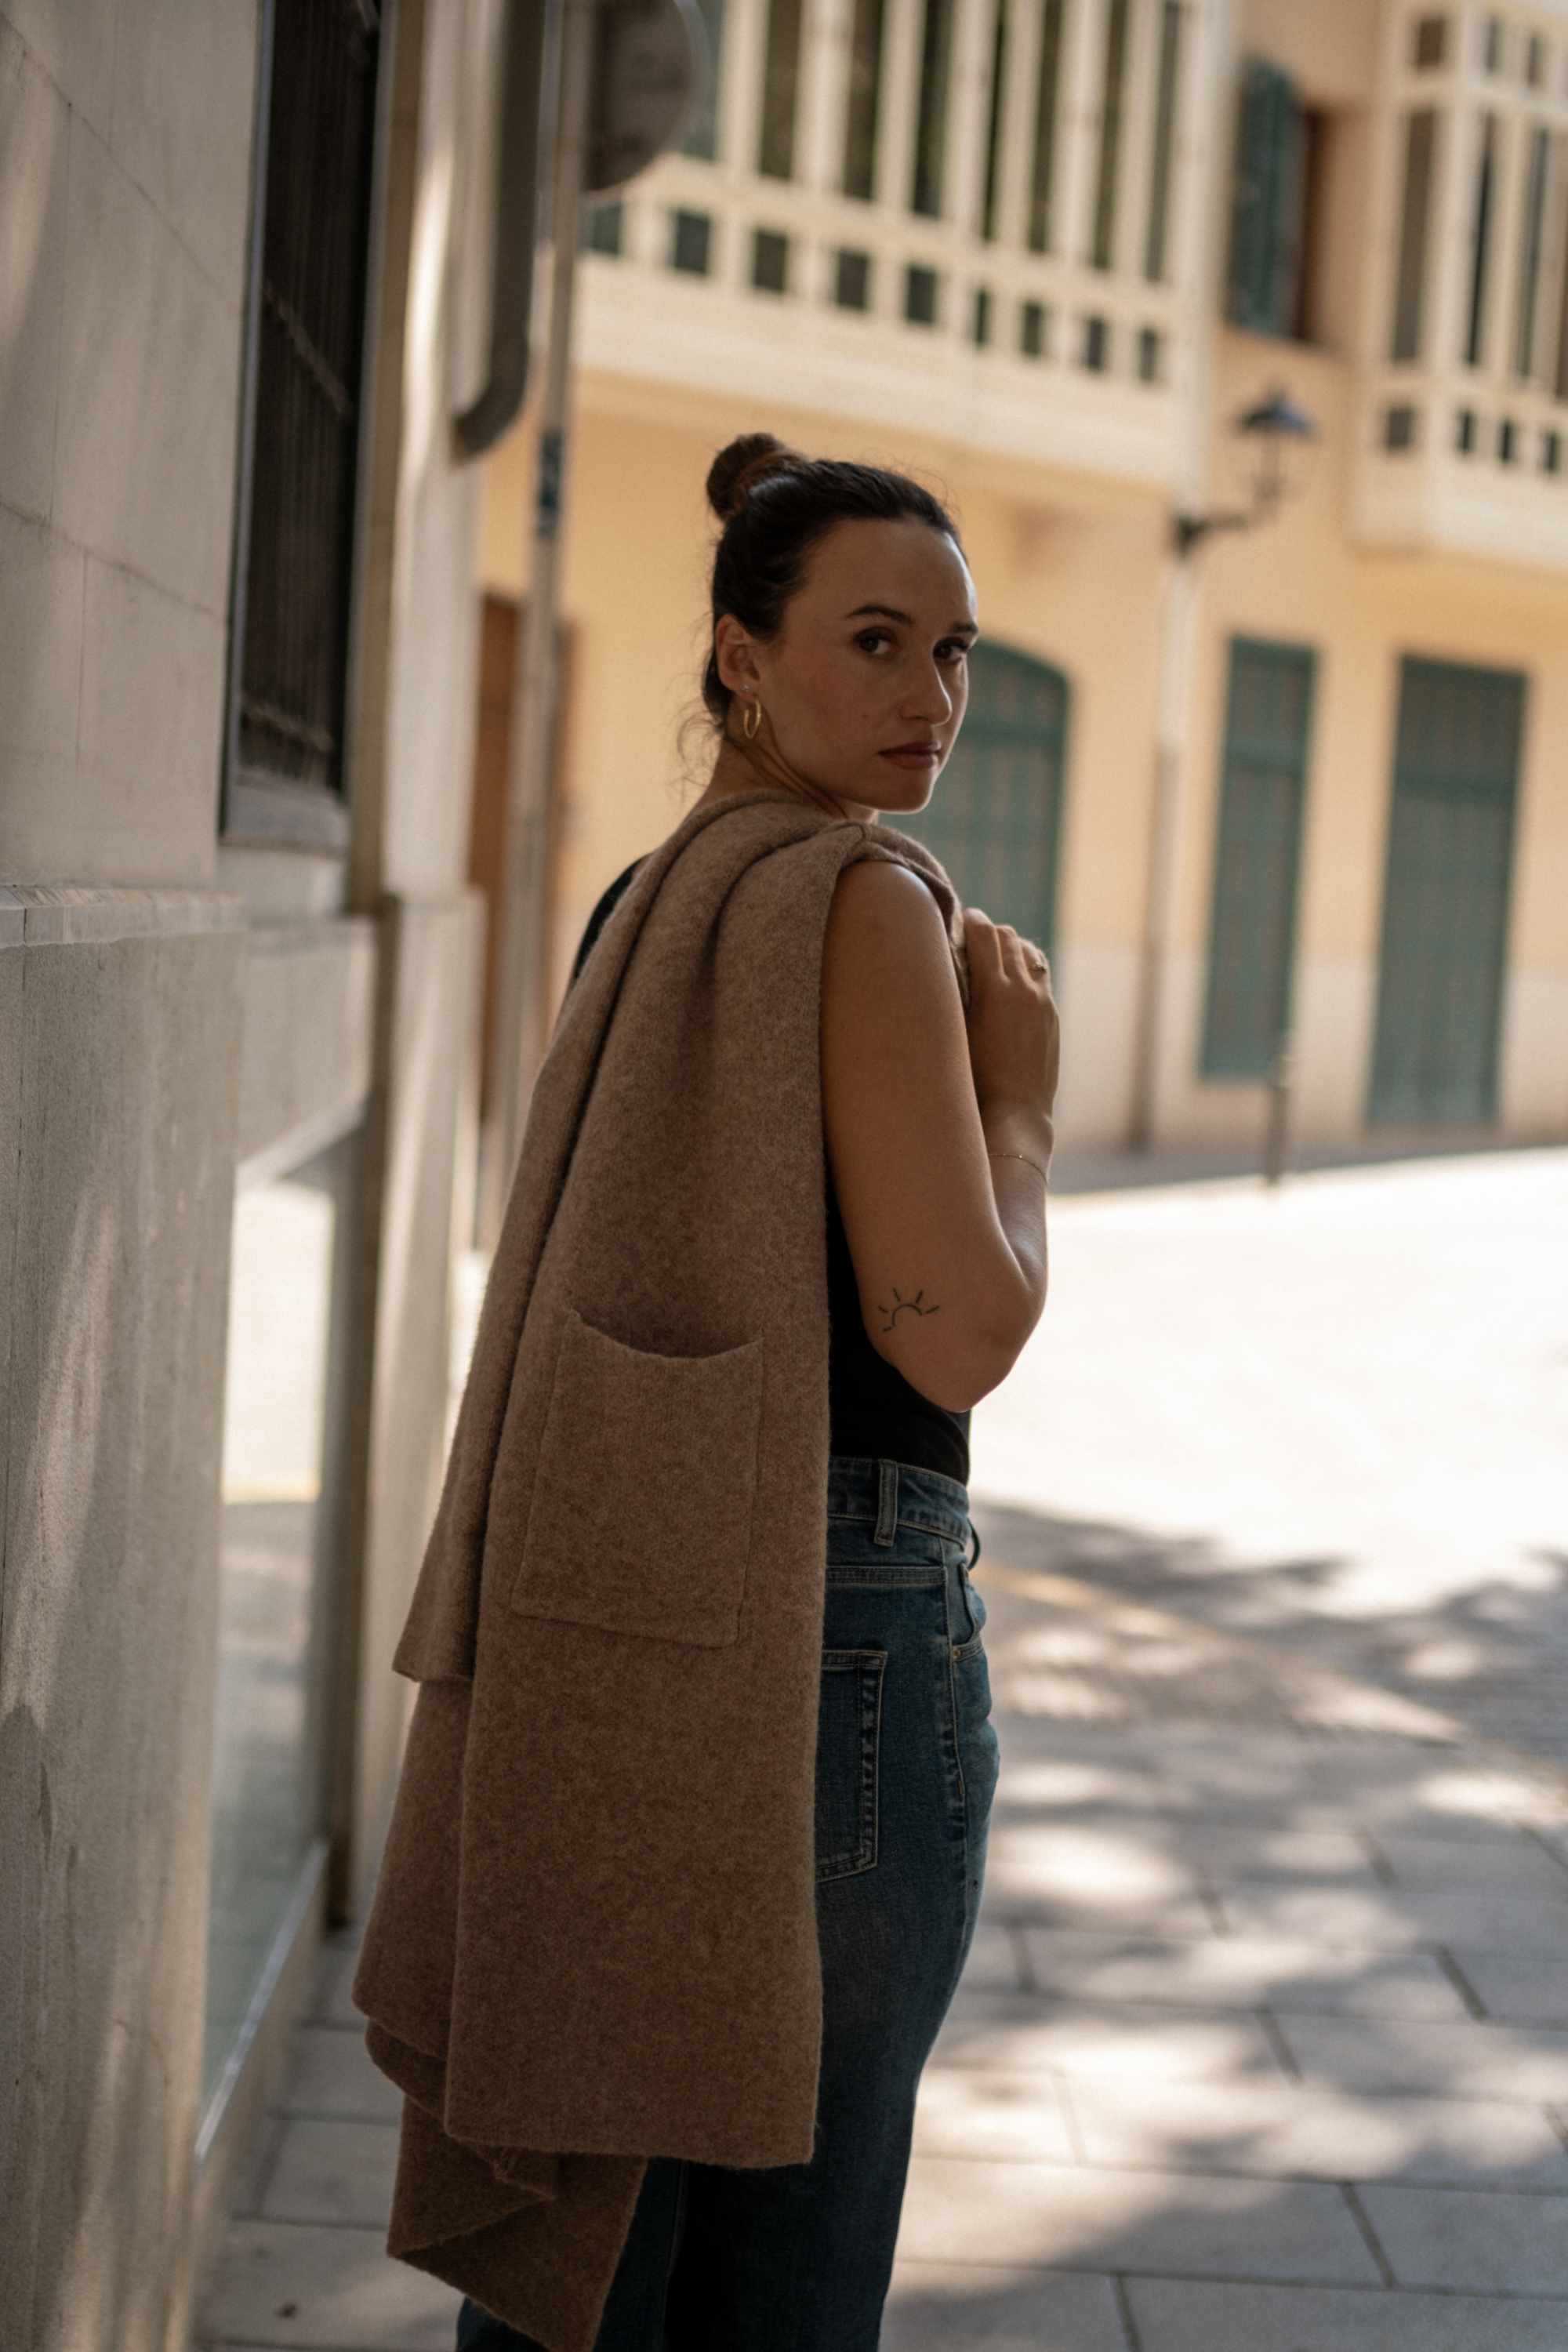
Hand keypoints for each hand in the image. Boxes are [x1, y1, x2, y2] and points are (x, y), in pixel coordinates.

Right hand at [961, 906, 1059, 1115]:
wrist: (1015, 1112)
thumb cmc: (973, 1079)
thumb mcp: (955, 1032)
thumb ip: (952, 992)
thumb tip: (942, 962)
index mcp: (996, 990)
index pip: (985, 933)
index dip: (970, 920)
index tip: (959, 917)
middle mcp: (1024, 989)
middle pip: (1008, 936)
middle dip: (989, 932)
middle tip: (970, 938)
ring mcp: (1042, 1001)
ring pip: (1028, 952)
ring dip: (1010, 948)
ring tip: (992, 959)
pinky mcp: (1051, 1015)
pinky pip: (1040, 975)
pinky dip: (1025, 968)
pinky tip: (1012, 982)